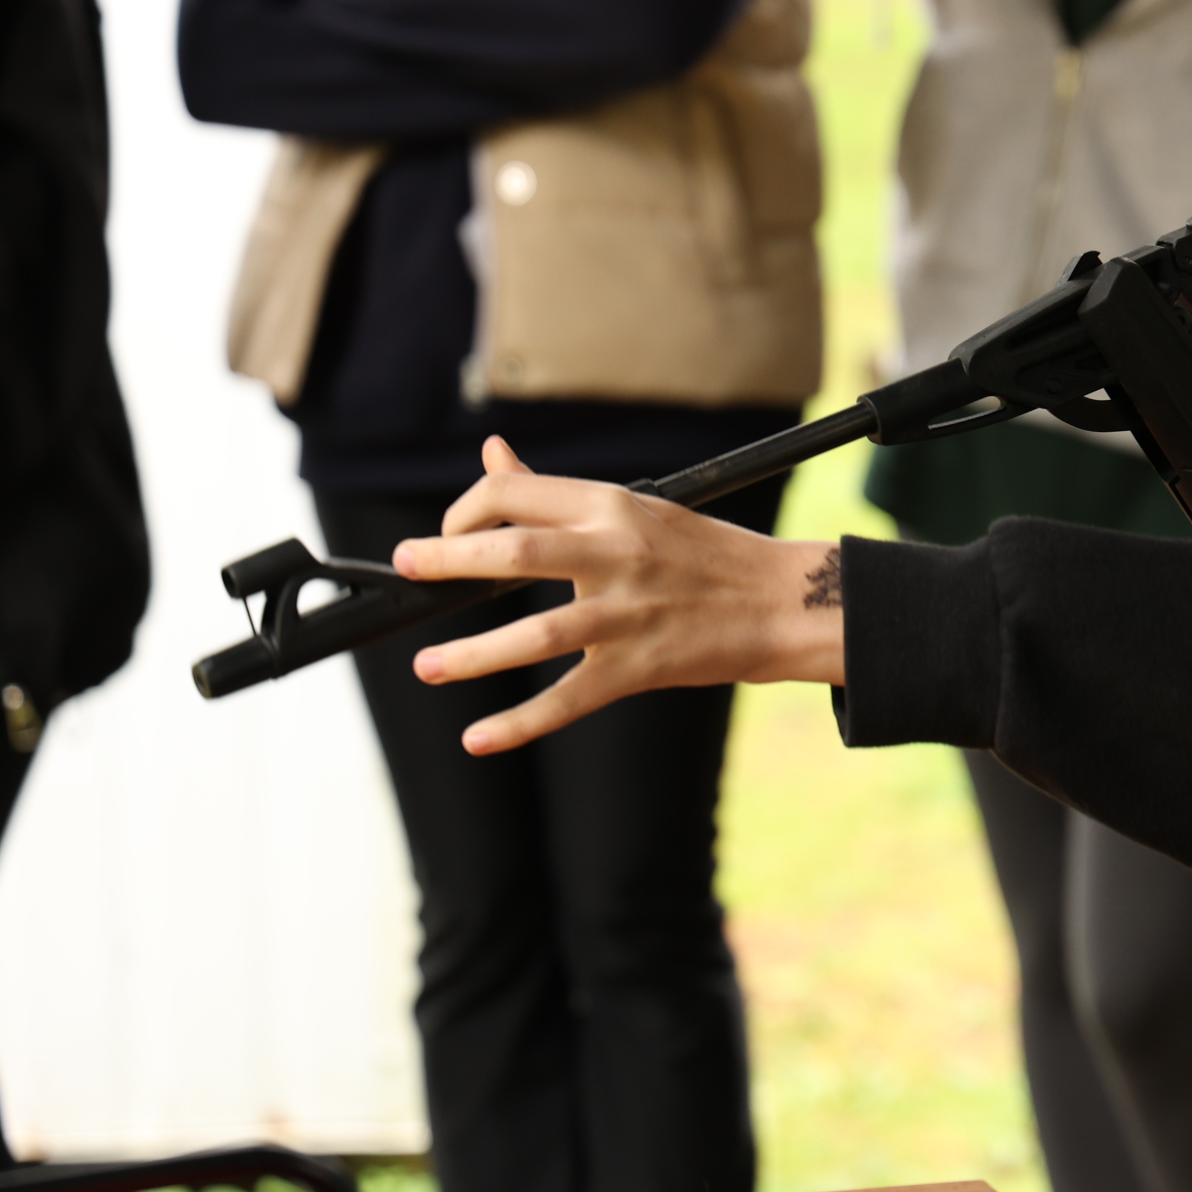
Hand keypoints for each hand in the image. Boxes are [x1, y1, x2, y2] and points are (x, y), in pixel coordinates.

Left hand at [391, 437, 845, 754]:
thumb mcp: (636, 506)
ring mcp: (628, 614)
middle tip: (407, 567)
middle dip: (448, 560)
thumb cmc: (708, 554)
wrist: (784, 602)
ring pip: (535, 634)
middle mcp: (616, 554)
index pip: (515, 493)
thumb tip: (493, 454)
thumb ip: (556, 491)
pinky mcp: (641, 666)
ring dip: (472, 655)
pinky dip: (519, 723)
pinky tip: (478, 737)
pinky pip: (570, 698)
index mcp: (611, 506)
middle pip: (514, 551)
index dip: (465, 510)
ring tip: (428, 666)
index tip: (445, 536)